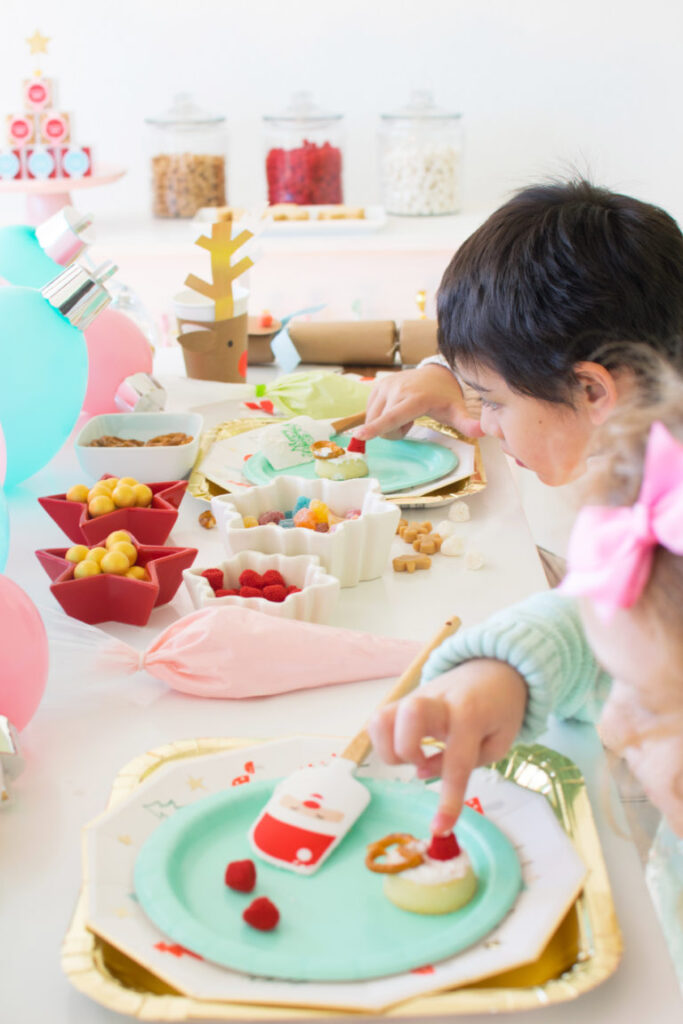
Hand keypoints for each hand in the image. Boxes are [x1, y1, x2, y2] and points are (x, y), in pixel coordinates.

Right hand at [356, 364, 482, 441]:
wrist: (435, 373)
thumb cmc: (445, 397)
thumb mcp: (457, 410)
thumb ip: (467, 423)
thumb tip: (484, 431)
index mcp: (415, 399)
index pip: (393, 417)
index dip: (376, 428)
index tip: (359, 435)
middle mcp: (397, 390)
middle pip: (382, 425)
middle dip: (394, 431)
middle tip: (412, 422)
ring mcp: (385, 386)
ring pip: (374, 419)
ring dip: (387, 424)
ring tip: (405, 413)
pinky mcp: (377, 386)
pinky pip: (371, 411)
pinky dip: (382, 415)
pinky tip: (397, 407)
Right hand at [368, 659, 526, 833]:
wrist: (494, 668)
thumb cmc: (499, 709)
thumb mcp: (498, 741)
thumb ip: (465, 763)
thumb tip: (421, 774)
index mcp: (471, 716)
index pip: (456, 761)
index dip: (448, 799)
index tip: (439, 828)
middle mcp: (438, 703)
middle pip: (409, 716)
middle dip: (406, 751)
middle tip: (421, 763)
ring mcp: (415, 697)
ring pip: (382, 718)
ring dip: (389, 749)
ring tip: (411, 757)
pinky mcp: (402, 698)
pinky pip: (379, 719)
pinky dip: (383, 741)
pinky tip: (403, 748)